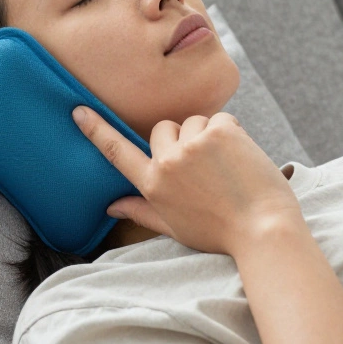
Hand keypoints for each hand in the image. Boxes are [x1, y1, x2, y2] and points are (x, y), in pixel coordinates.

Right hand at [73, 106, 305, 255]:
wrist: (264, 229)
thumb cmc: (220, 233)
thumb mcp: (174, 227)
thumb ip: (141, 211)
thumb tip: (111, 207)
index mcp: (153, 185)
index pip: (117, 152)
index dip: (96, 130)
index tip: (78, 110)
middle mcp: (167, 162)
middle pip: (163, 129)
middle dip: (180, 138)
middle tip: (204, 165)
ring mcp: (193, 146)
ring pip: (193, 122)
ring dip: (208, 135)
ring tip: (226, 165)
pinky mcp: (219, 133)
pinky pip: (220, 118)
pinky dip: (231, 132)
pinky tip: (241, 157)